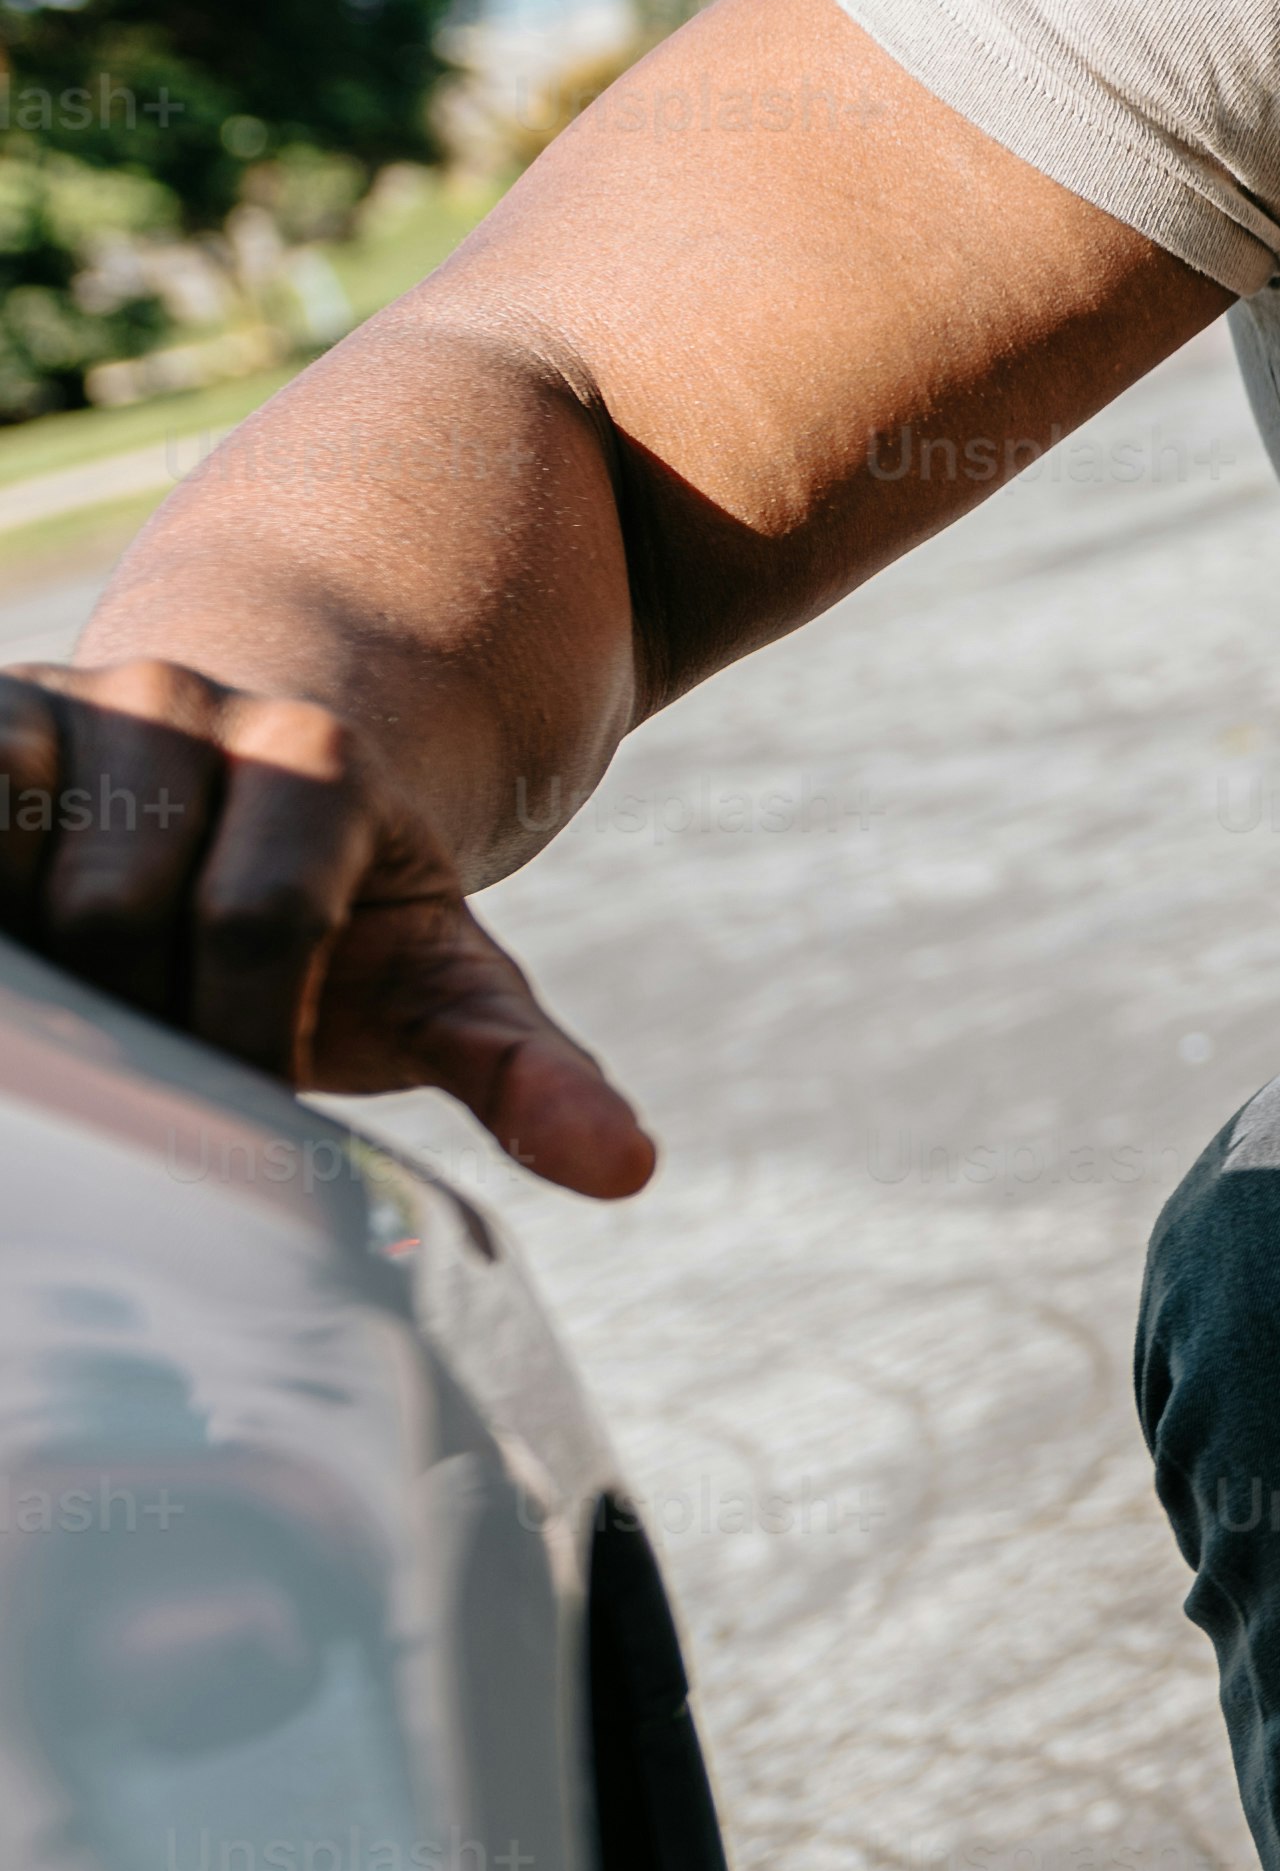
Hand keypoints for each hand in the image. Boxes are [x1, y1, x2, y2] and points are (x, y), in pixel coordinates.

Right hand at [0, 659, 653, 1196]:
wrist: (251, 769)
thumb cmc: (347, 919)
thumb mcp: (444, 983)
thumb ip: (524, 1071)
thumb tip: (627, 1170)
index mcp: (318, 764)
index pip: (258, 923)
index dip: (241, 1037)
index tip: (249, 1098)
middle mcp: (182, 704)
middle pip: (116, 910)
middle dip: (131, 1015)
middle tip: (157, 1056)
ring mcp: (65, 700)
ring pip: (9, 870)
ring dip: (37, 969)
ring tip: (92, 1010)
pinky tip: (29, 975)